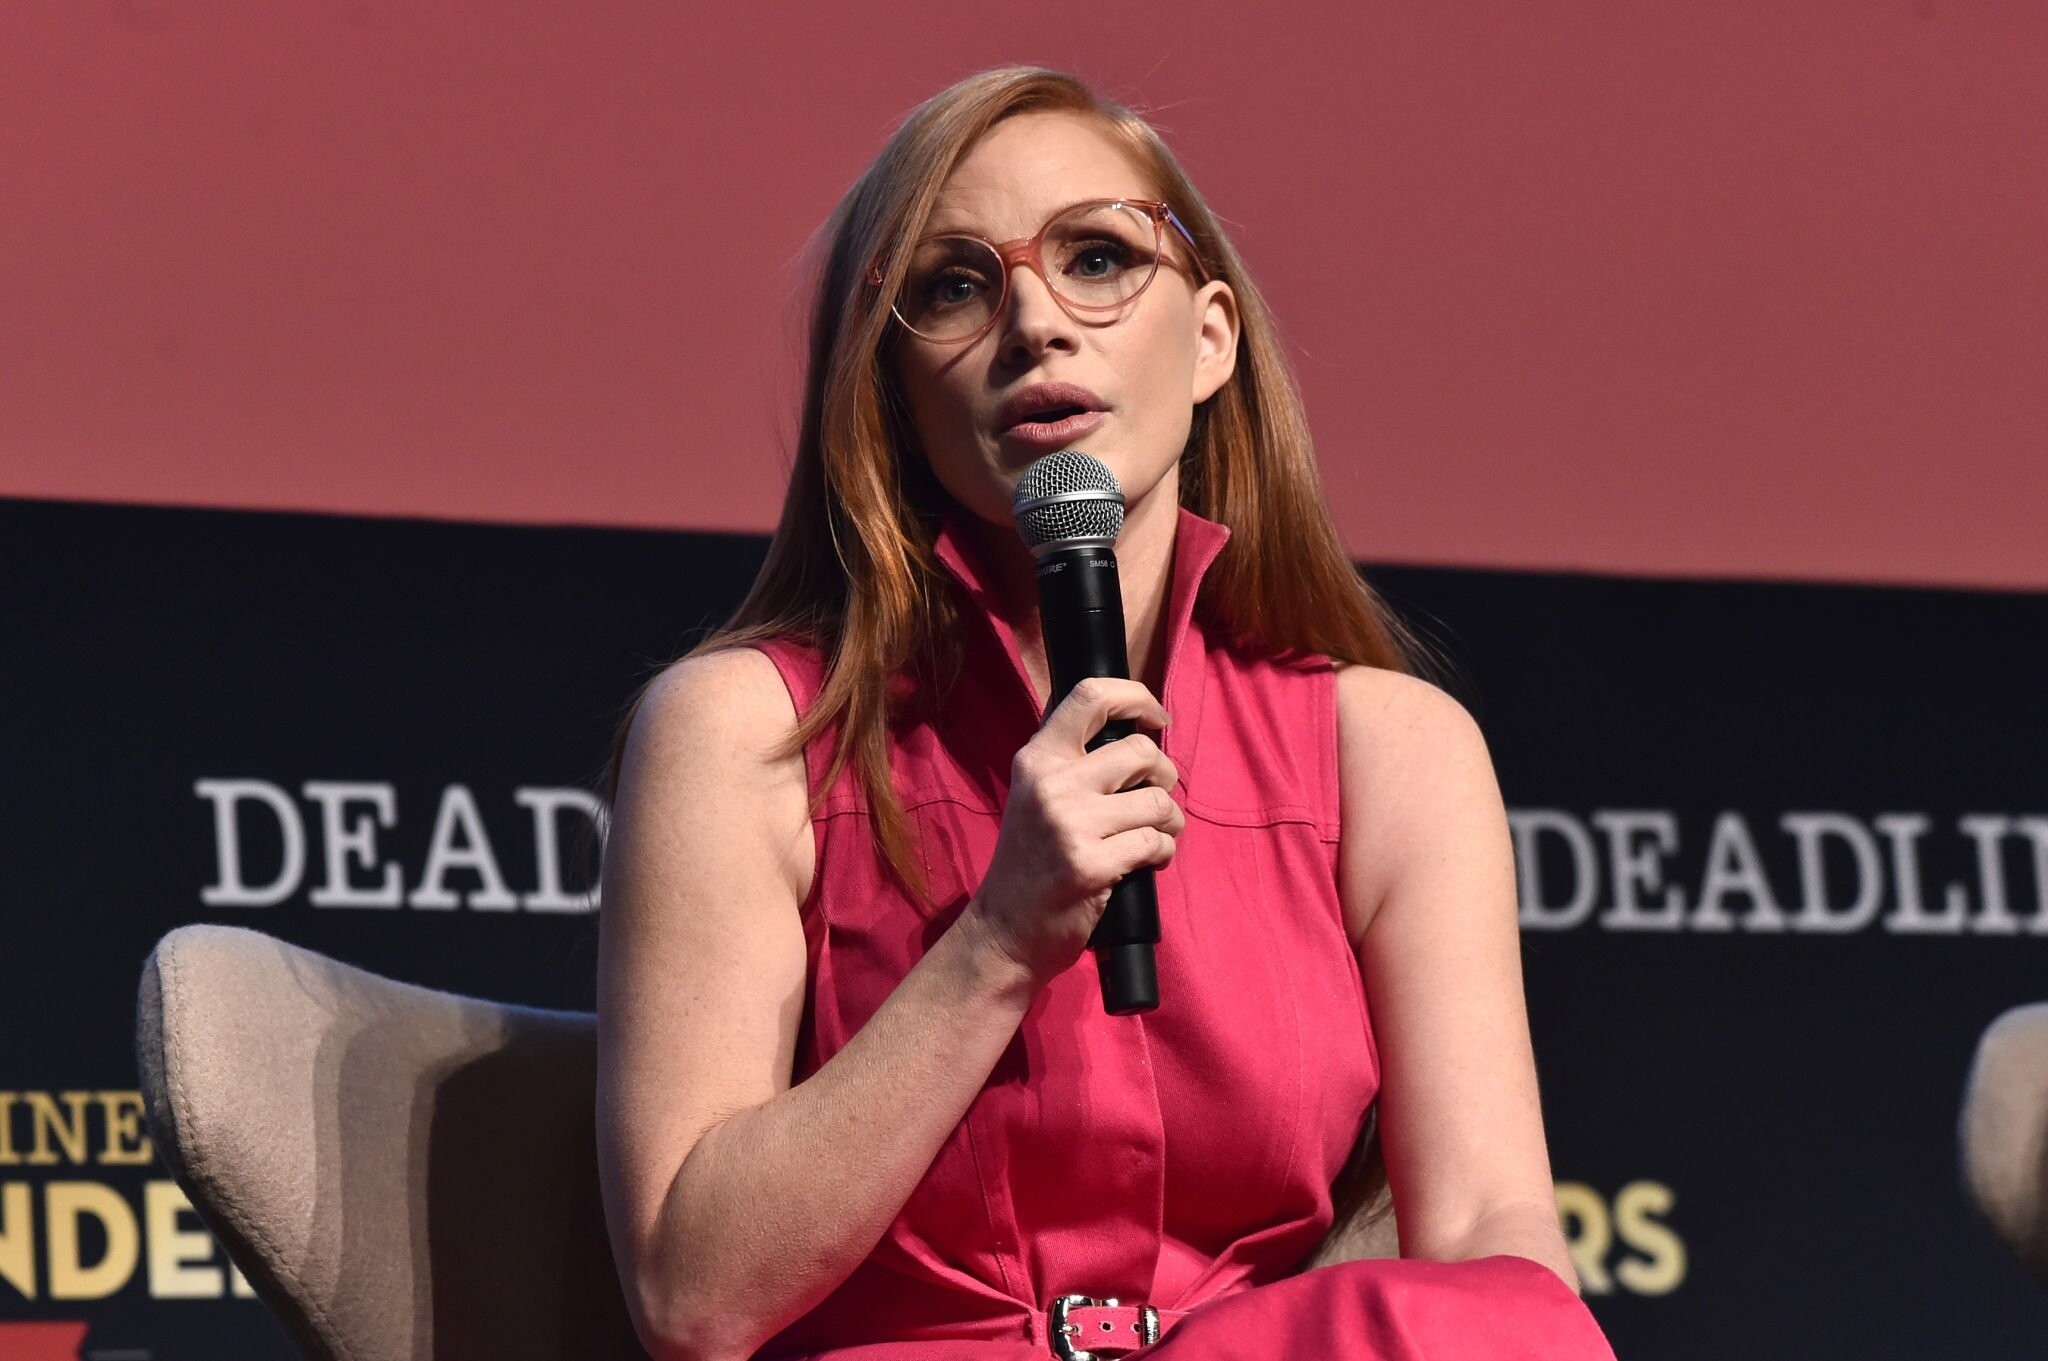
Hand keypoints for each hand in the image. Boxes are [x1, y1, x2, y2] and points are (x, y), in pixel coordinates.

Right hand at [959, 678, 1182, 988]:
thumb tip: (1134, 726)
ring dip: (1169, 821)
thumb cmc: (1030, 862)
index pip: (1091, 695)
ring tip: (1152, 836)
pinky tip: (1145, 863)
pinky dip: (1163, 853)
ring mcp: (1071, 824)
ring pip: (1158, 800)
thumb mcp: (1035, 796)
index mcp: (1036, 759)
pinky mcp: (1092, 865)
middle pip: (1141, 750)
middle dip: (1165, 775)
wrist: (1004, 931)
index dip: (1136, 697)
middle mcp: (1051, 783)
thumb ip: (1072, 760)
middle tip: (1155, 798)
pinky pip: (1157, 843)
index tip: (1156, 718)